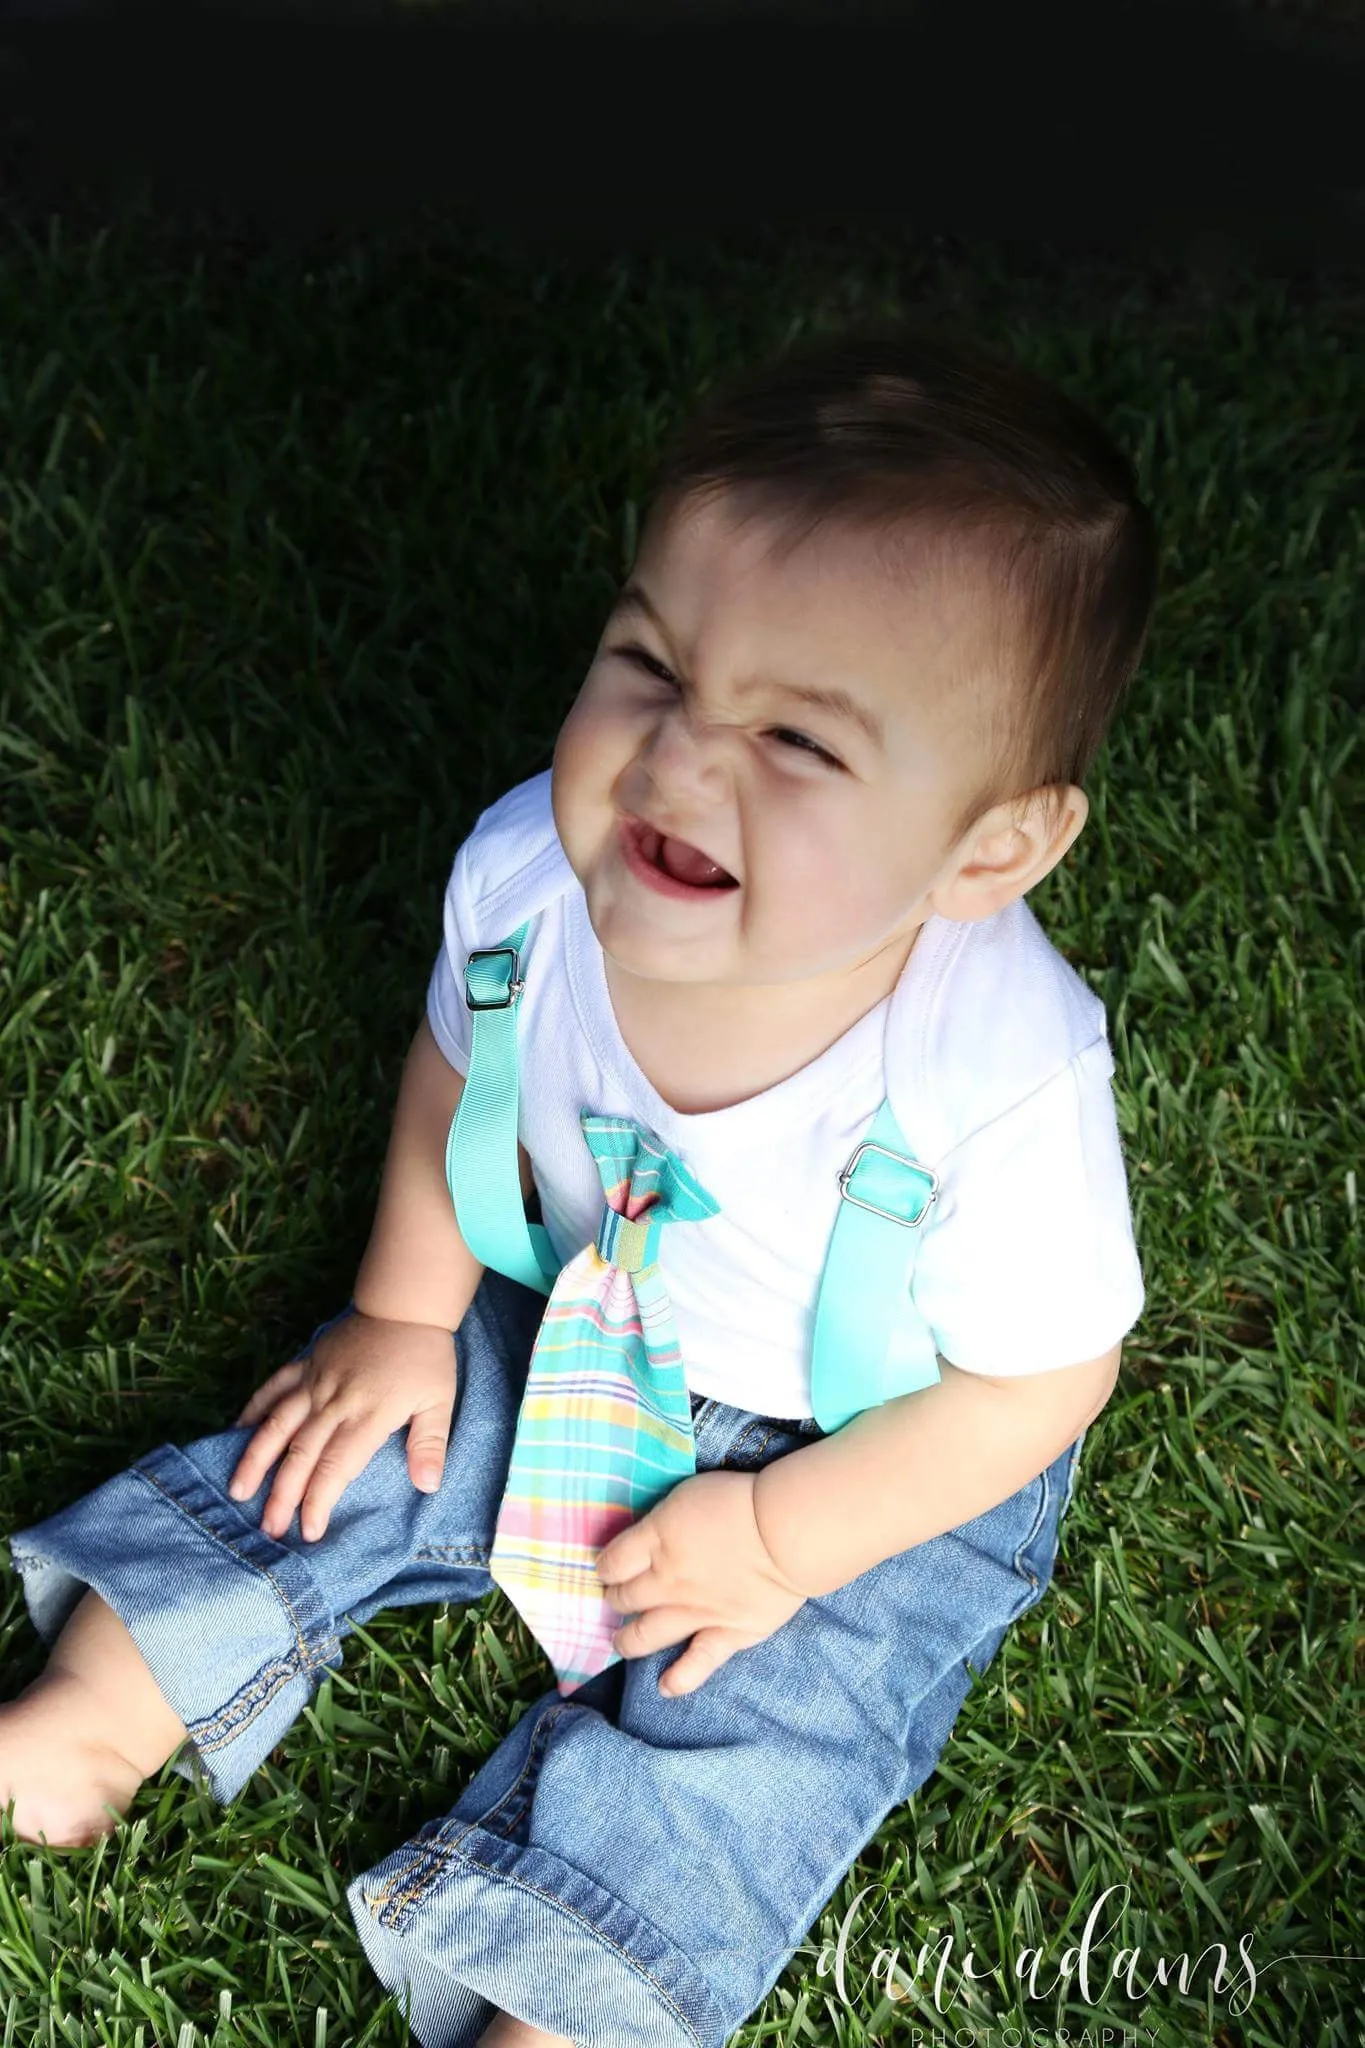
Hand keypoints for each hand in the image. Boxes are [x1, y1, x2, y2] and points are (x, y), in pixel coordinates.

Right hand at [226, 1310, 458, 1542]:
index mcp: (367, 1415)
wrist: (404, 1305)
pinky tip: (236, 1432)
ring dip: (255, 1459)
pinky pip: (273, 1387)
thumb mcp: (440, 1400)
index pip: (335, 1467)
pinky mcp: (306, 1364)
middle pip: (301, 1454)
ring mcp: (315, 1381)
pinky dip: (253, 1409)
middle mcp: (334, 1401)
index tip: (308, 1531)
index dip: (318, 1501)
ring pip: (277, 1424)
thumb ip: (430, 1443)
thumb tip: (427, 1485)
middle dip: (282, 1494)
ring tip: (237, 1490)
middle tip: (267, 1528)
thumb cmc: (425, 1358)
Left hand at [595, 1468, 808, 1697]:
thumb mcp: (686, 1495)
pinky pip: (695, 1664)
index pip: (612, 1562)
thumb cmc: (740, 1502)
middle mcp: (666, 1582)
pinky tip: (665, 1686)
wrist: (786, 1532)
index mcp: (656, 1541)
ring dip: (628, 1640)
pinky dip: (678, 1679)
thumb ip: (661, 1522)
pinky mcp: (726, 1634)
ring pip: (645, 1635)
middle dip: (615, 1599)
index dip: (605, 1567)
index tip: (608, 1568)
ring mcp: (694, 1613)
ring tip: (622, 1641)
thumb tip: (646, 1537)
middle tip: (617, 1599)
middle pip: (624, 1598)